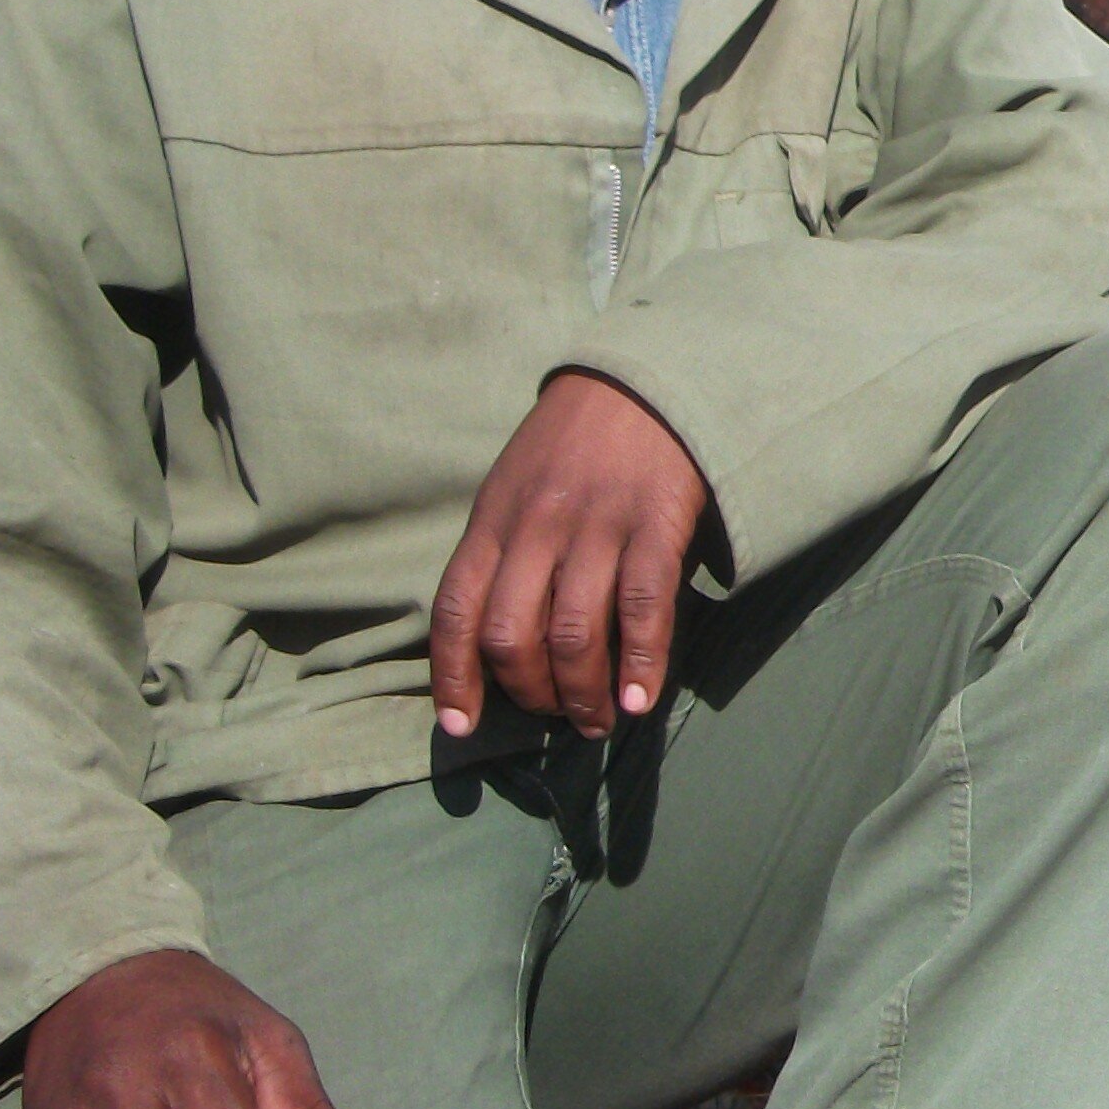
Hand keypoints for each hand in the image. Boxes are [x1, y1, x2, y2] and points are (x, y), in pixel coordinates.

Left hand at [430, 370, 709, 739]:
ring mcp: (597, 527)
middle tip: (552, 716)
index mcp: (491, 520)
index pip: (455, 612)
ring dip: (583, 693)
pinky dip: (641, 662)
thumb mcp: (514, 487)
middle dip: (528, 693)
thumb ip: (503, 552)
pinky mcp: (655, 525)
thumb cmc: (573, 442)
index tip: (459, 726)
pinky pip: (642, 608)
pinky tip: (641, 698)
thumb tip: (500, 638)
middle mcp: (536, 527)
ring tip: (598, 720)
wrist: (644, 382)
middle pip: (512, 634)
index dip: (452, 677)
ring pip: (575, 633)